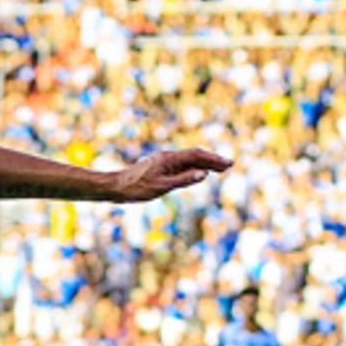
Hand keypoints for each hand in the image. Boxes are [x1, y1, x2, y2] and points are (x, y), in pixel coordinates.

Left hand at [108, 148, 232, 201]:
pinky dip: (194, 169)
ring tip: (219, 169)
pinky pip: (181, 166)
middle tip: (229, 165)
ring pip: (189, 161)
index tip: (229, 163)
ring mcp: (164, 163)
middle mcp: (168, 158)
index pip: (197, 156)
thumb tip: (204, 175)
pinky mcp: (160, 169)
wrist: (115, 187)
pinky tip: (198, 174)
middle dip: (213, 160)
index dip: (214, 160)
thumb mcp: (162, 187)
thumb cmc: (137, 188)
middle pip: (195, 157)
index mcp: (169, 159)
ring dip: (205, 164)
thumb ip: (183, 180)